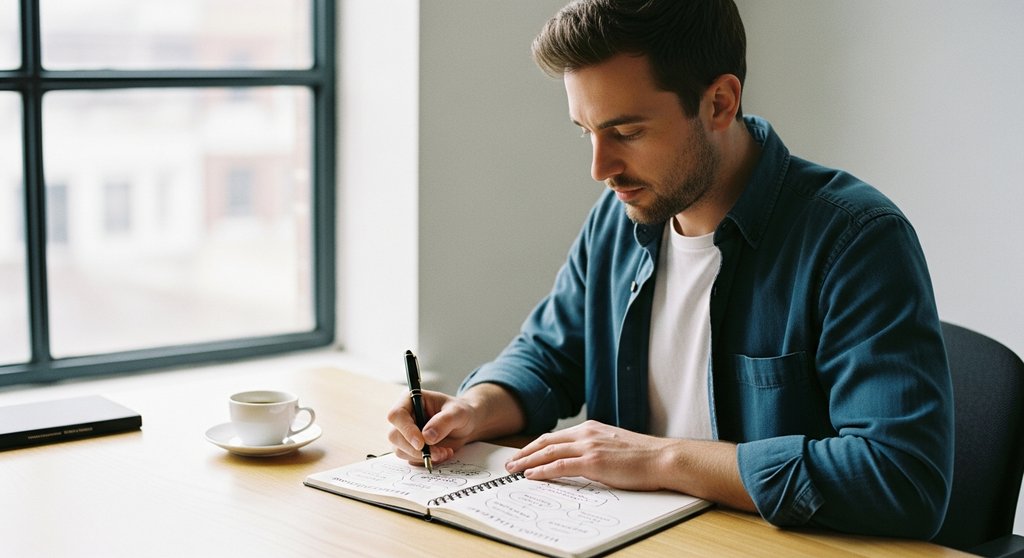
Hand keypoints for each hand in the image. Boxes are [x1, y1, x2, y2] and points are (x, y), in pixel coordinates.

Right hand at [386, 389, 476, 465]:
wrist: (464, 425)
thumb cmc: (459, 413)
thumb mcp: (458, 413)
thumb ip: (444, 421)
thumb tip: (427, 437)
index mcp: (410, 400)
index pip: (397, 415)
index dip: (406, 430)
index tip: (421, 444)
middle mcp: (404, 417)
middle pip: (394, 436)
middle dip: (416, 449)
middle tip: (438, 453)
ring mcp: (404, 433)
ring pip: (401, 450)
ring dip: (422, 456)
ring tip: (444, 452)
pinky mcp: (409, 447)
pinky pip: (410, 458)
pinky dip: (426, 460)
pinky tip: (441, 454)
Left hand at [504, 420, 673, 490]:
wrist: (663, 458)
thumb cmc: (643, 456)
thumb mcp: (614, 445)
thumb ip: (596, 447)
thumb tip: (583, 459)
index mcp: (591, 428)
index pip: (556, 436)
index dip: (535, 445)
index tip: (523, 454)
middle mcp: (587, 433)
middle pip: (546, 441)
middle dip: (525, 452)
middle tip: (510, 462)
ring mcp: (589, 446)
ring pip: (549, 452)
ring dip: (527, 461)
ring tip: (513, 470)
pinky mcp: (593, 461)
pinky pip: (560, 465)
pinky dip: (542, 470)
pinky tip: (531, 475)